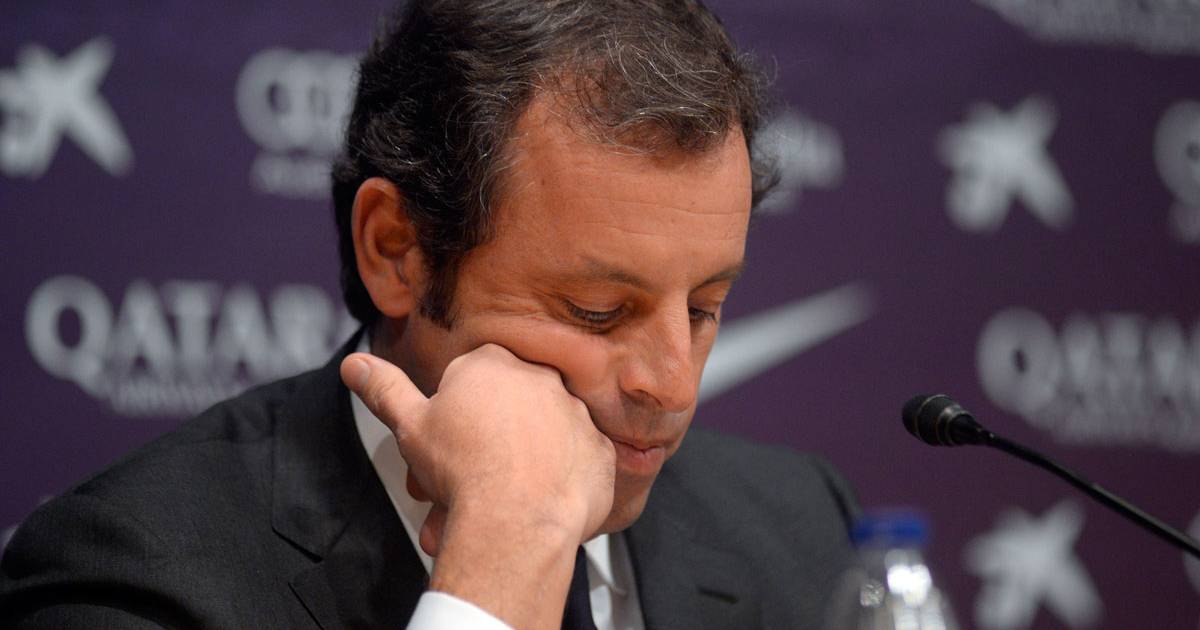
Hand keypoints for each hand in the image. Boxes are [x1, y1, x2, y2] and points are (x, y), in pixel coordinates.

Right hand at [340, 344, 615, 628]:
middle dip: (486, 442)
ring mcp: (576, 412)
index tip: (448, 442)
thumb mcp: (409, 425)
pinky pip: (579, 460)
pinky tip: (537, 501)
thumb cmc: (463, 468)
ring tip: (498, 499)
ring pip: (543, 435)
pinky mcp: (599, 449)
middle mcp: (540, 378)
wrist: (515, 517)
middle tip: (464, 480)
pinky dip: (561, 479)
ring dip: (523, 461)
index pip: (473, 377)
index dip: (456, 414)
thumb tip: (355, 365)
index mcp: (493, 363)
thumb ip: (385, 389)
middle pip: (507, 408)